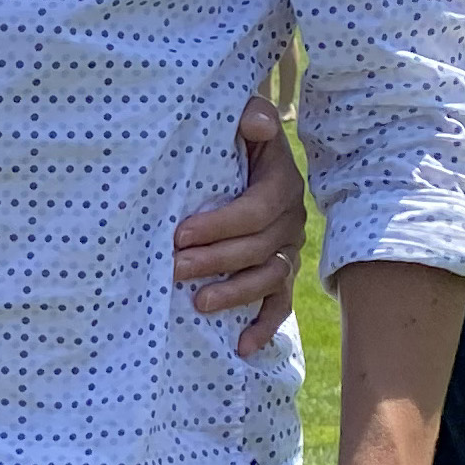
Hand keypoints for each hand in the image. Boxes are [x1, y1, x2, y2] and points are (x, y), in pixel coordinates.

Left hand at [175, 95, 306, 353]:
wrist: (243, 152)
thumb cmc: (233, 137)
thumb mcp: (242, 117)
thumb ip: (251, 117)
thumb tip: (255, 124)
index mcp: (280, 183)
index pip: (257, 209)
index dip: (221, 224)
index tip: (181, 232)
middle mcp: (289, 220)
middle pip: (259, 248)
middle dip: (216, 261)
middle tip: (174, 268)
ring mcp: (286, 250)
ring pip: (268, 278)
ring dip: (234, 294)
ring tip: (197, 303)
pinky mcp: (278, 272)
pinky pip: (278, 303)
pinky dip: (263, 326)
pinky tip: (242, 346)